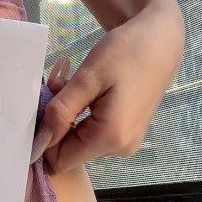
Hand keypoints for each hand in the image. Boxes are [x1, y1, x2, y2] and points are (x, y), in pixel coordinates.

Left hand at [31, 2, 184, 173]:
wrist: (161, 39)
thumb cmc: (125, 53)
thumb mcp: (87, 79)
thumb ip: (61, 111)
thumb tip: (40, 141)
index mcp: (110, 138)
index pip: (59, 161)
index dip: (43, 138)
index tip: (41, 106)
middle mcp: (120, 148)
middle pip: (68, 150)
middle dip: (55, 120)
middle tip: (58, 84)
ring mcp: (125, 142)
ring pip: (77, 139)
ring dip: (66, 113)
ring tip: (71, 81)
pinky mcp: (126, 132)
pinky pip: (90, 131)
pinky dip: (79, 112)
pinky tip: (84, 87)